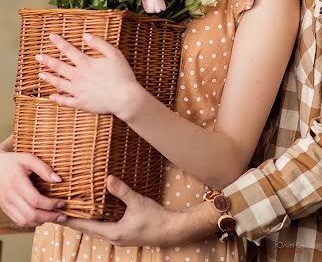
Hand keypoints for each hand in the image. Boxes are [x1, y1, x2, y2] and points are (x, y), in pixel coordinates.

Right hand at [0, 151, 65, 227]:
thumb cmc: (12, 161)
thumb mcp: (28, 158)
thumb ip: (43, 168)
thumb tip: (58, 180)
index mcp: (17, 182)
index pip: (36, 200)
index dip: (51, 204)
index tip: (62, 202)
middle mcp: (10, 196)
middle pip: (31, 214)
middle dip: (49, 217)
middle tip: (62, 215)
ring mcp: (6, 204)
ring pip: (25, 221)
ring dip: (41, 221)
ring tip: (54, 217)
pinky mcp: (5, 209)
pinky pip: (19, 221)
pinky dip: (32, 223)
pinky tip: (41, 217)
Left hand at [36, 33, 139, 116]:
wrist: (125, 98)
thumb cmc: (122, 75)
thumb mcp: (114, 54)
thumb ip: (99, 43)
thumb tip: (85, 35)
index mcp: (86, 63)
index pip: (68, 50)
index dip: (59, 42)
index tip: (50, 36)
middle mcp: (78, 76)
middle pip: (59, 66)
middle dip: (48, 60)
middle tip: (38, 56)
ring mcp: (78, 91)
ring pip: (59, 83)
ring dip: (49, 78)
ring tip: (40, 74)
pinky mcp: (81, 103)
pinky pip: (65, 101)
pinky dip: (57, 99)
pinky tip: (51, 96)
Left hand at [60, 175, 180, 246]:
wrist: (171, 230)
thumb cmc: (155, 218)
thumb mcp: (137, 202)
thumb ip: (121, 191)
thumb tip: (108, 178)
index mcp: (113, 232)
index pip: (85, 226)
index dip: (70, 220)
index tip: (56, 215)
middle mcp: (113, 237)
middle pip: (88, 228)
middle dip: (75, 219)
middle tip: (61, 209)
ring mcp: (118, 236)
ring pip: (96, 228)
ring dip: (86, 219)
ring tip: (75, 209)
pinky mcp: (124, 233)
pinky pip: (105, 226)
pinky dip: (97, 219)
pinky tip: (97, 211)